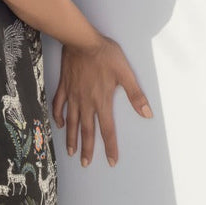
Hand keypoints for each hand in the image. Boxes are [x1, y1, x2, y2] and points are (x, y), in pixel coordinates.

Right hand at [51, 34, 151, 165]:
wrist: (81, 41)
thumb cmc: (105, 55)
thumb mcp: (125, 73)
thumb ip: (135, 95)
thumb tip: (147, 114)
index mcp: (102, 102)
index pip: (107, 130)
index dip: (109, 147)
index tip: (111, 161)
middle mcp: (86, 103)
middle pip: (86, 131)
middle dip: (87, 149)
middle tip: (85, 164)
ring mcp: (73, 95)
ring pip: (71, 122)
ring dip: (71, 138)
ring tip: (71, 152)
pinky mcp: (64, 86)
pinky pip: (58, 105)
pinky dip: (58, 116)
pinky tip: (59, 123)